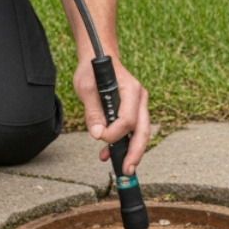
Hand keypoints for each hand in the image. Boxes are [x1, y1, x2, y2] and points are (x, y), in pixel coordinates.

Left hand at [73, 55, 149, 175]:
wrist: (98, 58)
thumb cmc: (92, 70)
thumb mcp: (87, 89)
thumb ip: (93, 112)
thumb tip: (97, 134)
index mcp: (131, 90)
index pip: (128, 119)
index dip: (115, 133)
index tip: (99, 137)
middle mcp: (139, 98)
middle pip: (142, 130)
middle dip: (135, 152)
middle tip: (127, 170)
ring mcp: (138, 105)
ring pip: (140, 133)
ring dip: (131, 151)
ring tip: (121, 168)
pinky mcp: (132, 111)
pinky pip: (131, 130)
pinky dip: (123, 144)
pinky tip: (108, 153)